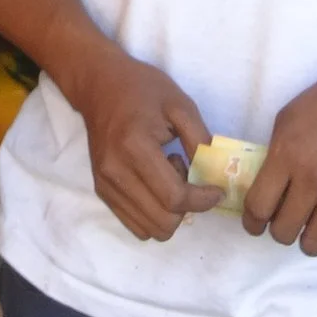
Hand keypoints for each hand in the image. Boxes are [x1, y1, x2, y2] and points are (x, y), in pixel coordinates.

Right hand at [65, 43, 223, 241]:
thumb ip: (200, 141)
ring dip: (169, 213)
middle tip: (187, 176)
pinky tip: (154, 186)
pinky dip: (154, 216)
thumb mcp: (180, 105)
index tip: (216, 190)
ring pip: (150, 230)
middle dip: (187, 208)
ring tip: (168, 178)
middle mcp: (115, 172)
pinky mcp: (101, 191)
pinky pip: (135, 226)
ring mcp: (105, 184)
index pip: (174, 198)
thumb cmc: (142, 89)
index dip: (203, 200)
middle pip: (163, 222)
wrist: (99, 85)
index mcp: (135, 147)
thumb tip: (214, 176)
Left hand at [243, 55, 316, 260]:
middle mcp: (313, 180)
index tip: (255, 222)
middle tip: (286, 218)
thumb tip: (267, 185)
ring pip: (312, 245)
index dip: (252, 221)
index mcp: (288, 155)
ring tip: (310, 225)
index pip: (258, 207)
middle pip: (283, 232)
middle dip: (279, 229)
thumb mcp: (289, 118)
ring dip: (306, 239)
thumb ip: (276, 154)